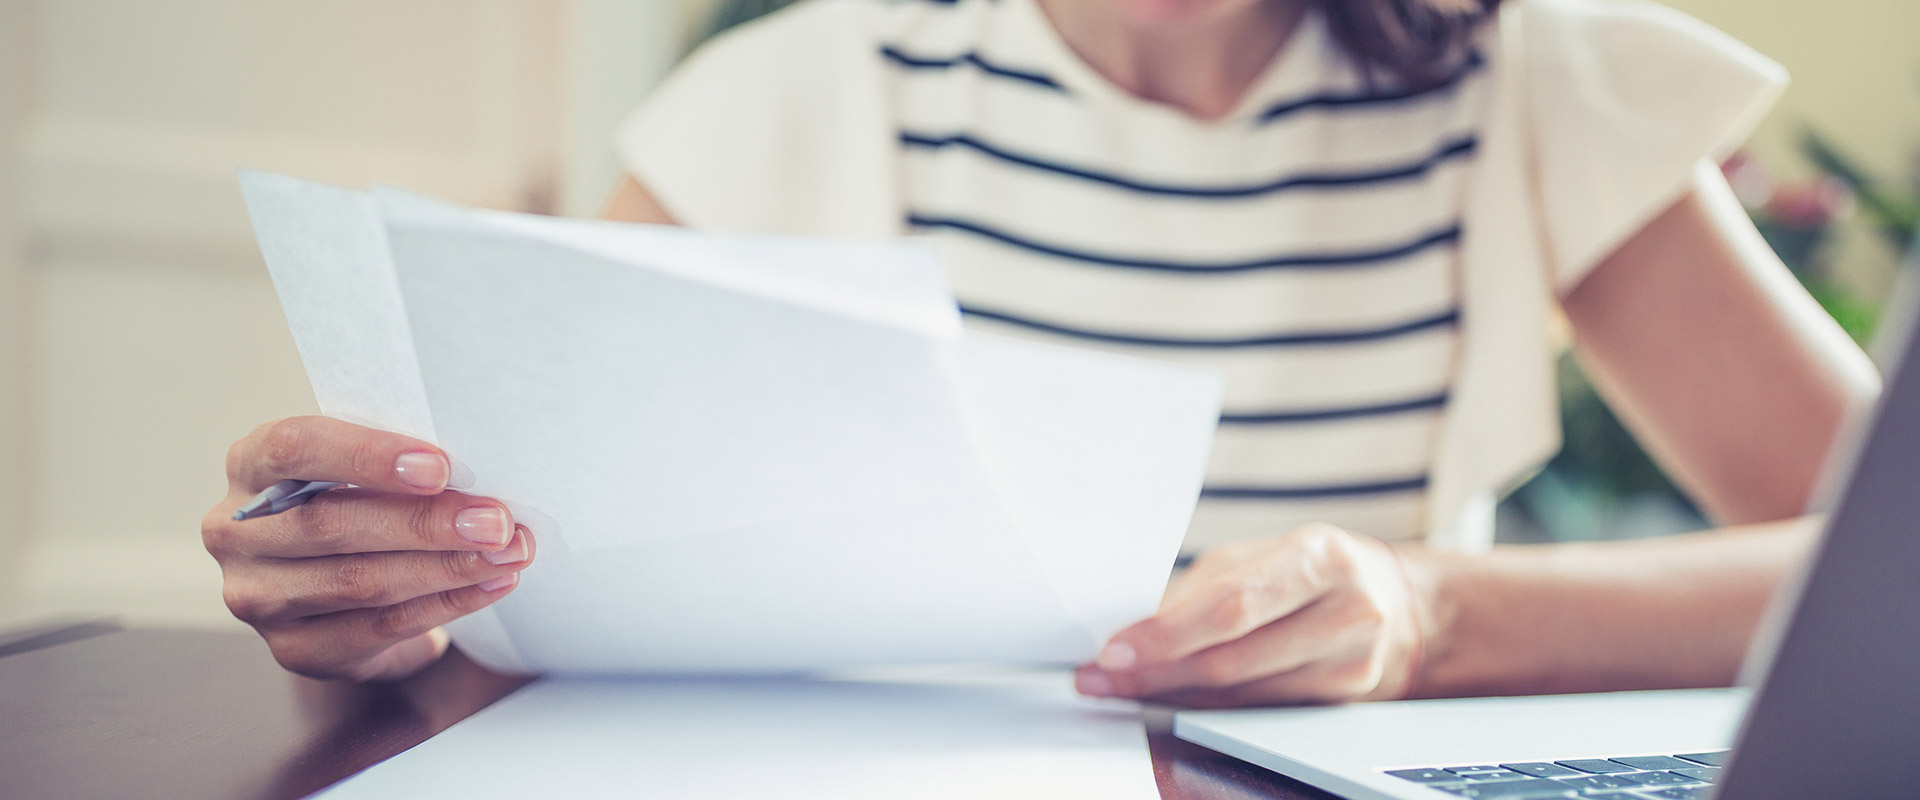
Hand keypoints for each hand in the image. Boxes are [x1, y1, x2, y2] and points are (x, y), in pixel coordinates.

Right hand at [202, 416, 534, 680]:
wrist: (345, 582)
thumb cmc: (362, 498)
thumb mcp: (365, 468)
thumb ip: (397, 463)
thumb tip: (479, 472)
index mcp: (251, 464)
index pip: (295, 449)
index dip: (367, 456)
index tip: (440, 467)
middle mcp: (237, 532)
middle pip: (332, 524)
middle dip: (426, 523)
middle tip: (496, 521)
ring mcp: (258, 596)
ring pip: (358, 582)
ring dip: (446, 568)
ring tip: (508, 553)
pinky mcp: (294, 648)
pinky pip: (378, 629)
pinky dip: (445, 605)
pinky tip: (490, 586)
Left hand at [1075, 524, 1425, 706]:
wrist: (1395, 599)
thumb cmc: (1313, 569)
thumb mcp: (1260, 555)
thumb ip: (1202, 589)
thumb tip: (1134, 627)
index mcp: (1322, 556)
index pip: (1233, 605)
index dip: (1168, 633)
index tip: (1115, 650)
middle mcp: (1347, 609)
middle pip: (1232, 657)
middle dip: (1156, 670)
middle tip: (1102, 677)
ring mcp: (1352, 661)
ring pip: (1241, 692)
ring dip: (1172, 692)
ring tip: (1124, 686)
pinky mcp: (1345, 697)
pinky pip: (1258, 707)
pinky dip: (1207, 702)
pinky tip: (1173, 694)